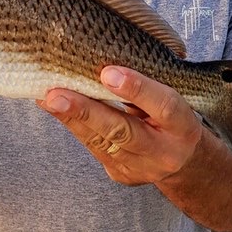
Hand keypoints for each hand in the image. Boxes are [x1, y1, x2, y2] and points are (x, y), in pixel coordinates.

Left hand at [37, 66, 201, 184]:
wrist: (183, 161)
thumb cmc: (171, 115)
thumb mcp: (171, 96)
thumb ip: (148, 81)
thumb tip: (106, 57)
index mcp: (184, 125)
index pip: (163, 106)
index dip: (137, 88)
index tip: (108, 72)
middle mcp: (164, 151)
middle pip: (123, 131)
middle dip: (86, 111)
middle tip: (56, 95)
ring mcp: (141, 168)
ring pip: (100, 141)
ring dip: (70, 118)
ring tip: (47, 98)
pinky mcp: (121, 174)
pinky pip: (93, 147)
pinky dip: (72, 124)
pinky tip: (53, 107)